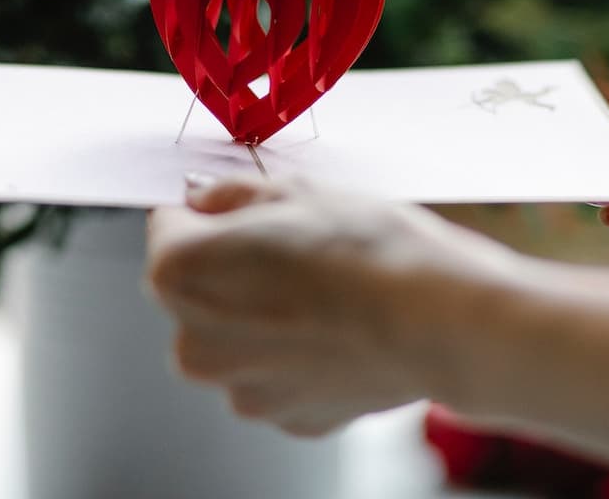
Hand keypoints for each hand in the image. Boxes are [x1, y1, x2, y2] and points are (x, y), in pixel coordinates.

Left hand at [146, 176, 517, 436]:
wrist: (440, 318)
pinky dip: (297, 352)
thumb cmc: (369, 249)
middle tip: (294, 247)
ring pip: (236, 336)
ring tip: (325, 290)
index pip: (168, 224)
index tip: (244, 209)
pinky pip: (275, 372)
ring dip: (263, 314)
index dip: (208, 211)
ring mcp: (239, 389)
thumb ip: (231, 194)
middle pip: (196, 289)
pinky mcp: (286, 416)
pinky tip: (341, 328)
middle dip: (231, 268)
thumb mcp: (294, 191)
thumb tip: (204, 200)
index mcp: (179, 274)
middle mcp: (193, 343)